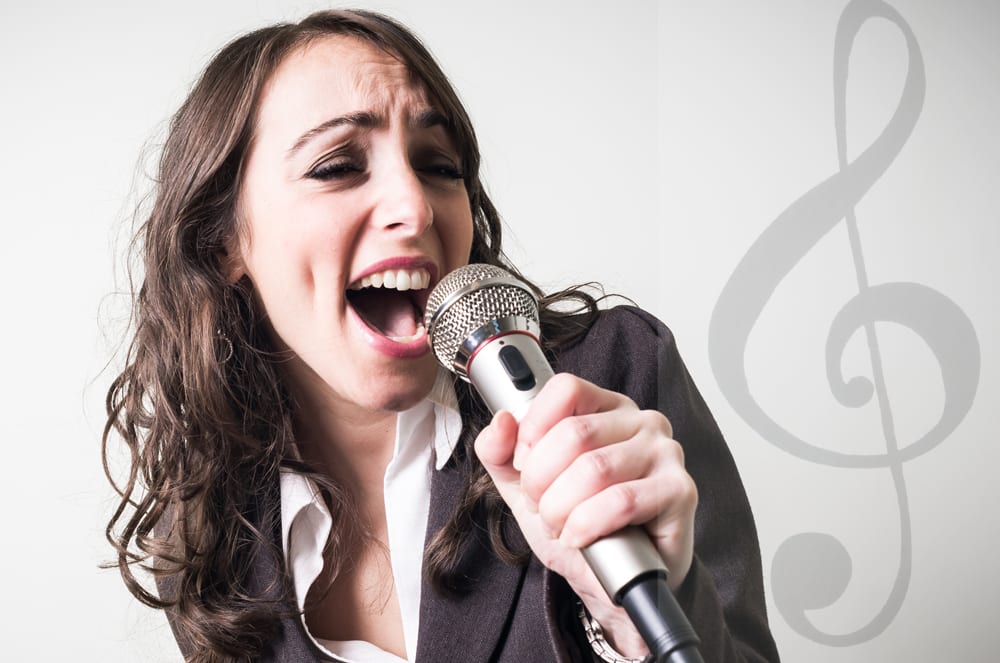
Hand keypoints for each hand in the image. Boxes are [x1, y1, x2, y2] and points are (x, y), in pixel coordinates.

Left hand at [474, 373, 697, 655]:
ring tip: (561, 526)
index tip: (524, 465)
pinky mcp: (680, 490)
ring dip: (561, 508)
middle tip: (542, 507)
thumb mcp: (524, 487)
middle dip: (540, 481)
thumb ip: (500, 452)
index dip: (533, 429)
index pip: (566, 389)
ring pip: (594, 469)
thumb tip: (501, 420)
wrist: (614, 583)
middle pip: (573, 432)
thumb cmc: (578, 526)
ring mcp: (665, 453)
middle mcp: (642, 421)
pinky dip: (587, 525)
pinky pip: (620, 501)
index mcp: (606, 408)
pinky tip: (581, 539)